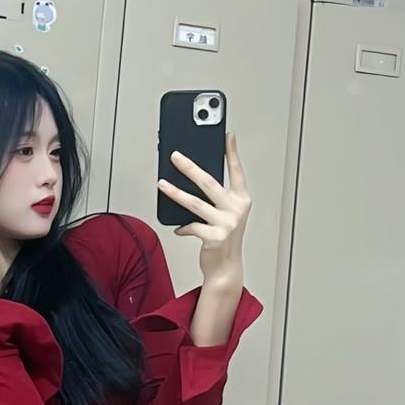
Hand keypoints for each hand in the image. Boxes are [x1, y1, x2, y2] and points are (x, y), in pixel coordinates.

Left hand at [158, 132, 250, 281]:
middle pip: (208, 182)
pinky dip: (183, 226)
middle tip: (175, 156)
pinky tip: (179, 228)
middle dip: (190, 167)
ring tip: (162, 184)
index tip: (227, 135)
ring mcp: (226, 223)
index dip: (232, 153)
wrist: (226, 268)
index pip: (236, 171)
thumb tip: (193, 178)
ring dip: (175, 192)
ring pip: (194, 202)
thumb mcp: (226, 214)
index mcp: (242, 200)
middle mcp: (236, 209)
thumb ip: (216, 198)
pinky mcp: (215, 237)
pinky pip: (191, 226)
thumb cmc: (224, 238)